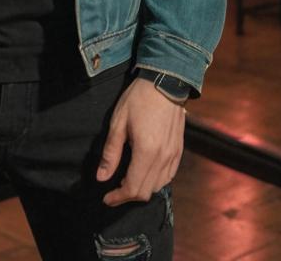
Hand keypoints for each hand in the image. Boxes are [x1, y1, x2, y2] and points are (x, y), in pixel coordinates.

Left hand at [96, 77, 184, 206]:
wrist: (165, 82)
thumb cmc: (138, 99)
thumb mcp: (118, 122)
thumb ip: (110, 152)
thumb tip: (101, 177)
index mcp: (146, 152)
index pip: (132, 188)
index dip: (118, 198)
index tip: (106, 198)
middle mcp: (163, 158)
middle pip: (146, 192)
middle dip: (127, 196)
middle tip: (114, 191)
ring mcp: (174, 155)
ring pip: (158, 186)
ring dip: (141, 188)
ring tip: (126, 179)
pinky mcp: (179, 150)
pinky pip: (168, 176)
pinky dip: (155, 181)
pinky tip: (144, 171)